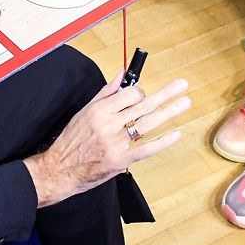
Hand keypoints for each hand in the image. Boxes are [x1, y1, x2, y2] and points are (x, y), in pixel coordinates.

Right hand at [24, 79, 189, 206]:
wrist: (60, 169)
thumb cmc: (72, 140)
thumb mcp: (85, 111)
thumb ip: (106, 92)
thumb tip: (122, 74)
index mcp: (100, 110)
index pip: (130, 94)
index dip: (141, 92)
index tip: (143, 96)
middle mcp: (109, 124)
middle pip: (143, 105)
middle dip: (165, 94)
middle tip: (182, 85)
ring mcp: (116, 143)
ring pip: (148, 123)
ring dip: (169, 111)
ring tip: (185, 102)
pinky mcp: (120, 160)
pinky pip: (146, 149)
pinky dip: (162, 141)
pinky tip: (176, 134)